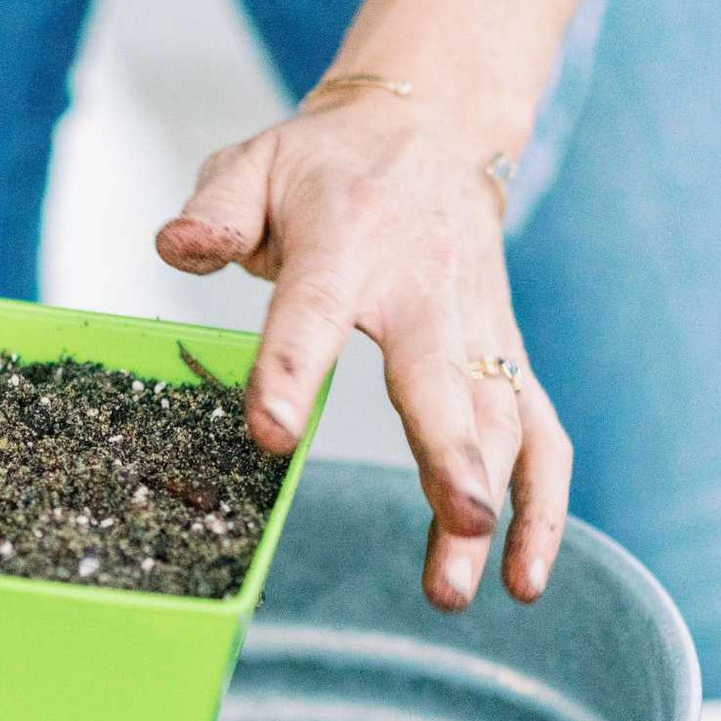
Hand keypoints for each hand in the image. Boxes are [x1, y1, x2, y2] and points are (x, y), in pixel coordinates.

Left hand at [156, 90, 570, 610]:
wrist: (435, 130)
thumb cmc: (325, 167)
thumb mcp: (255, 164)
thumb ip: (215, 210)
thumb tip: (176, 248)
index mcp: (347, 246)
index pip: (313, 313)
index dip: (289, 371)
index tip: (269, 434)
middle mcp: (427, 291)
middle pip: (441, 378)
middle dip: (453, 450)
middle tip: (459, 518)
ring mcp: (478, 328)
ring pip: (500, 421)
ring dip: (494, 505)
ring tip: (456, 590)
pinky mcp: (507, 358)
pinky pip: (541, 435)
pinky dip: (544, 506)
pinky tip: (523, 580)